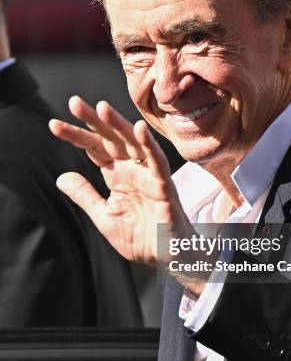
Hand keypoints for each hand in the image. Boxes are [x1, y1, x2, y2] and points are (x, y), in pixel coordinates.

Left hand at [49, 96, 196, 276]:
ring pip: (133, 143)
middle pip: (110, 138)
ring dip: (119, 125)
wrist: (168, 258)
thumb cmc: (141, 237)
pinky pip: (157, 162)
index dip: (75, 136)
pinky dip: (149, 146)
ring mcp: (149, 175)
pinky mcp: (164, 186)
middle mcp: (132, 169)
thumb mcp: (104, 216)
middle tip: (74, 102)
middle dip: (93, 121)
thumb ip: (85, 195)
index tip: (53, 125)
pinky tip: (138, 129)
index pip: (94, 148)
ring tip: (102, 107)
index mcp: (117, 174)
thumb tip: (60, 177)